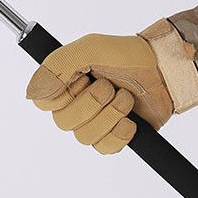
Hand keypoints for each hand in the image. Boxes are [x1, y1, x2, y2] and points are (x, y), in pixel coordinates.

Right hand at [26, 20, 197, 153]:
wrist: (163, 69)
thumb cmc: (126, 54)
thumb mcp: (89, 49)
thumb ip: (57, 66)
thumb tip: (34, 92)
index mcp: (65, 83)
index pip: (43, 103)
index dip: (63, 95)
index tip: (83, 79)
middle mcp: (76, 104)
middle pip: (64, 122)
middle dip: (92, 103)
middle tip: (110, 86)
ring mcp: (95, 122)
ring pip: (84, 137)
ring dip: (109, 116)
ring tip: (125, 98)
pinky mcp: (114, 135)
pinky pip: (104, 148)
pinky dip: (119, 134)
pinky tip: (130, 121)